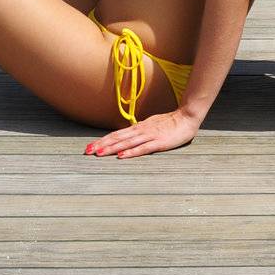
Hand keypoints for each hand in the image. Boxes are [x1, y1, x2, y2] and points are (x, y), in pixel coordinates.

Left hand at [84, 108, 199, 159]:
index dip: (103, 140)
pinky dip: (131, 152)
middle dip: (102, 145)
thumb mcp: (151, 125)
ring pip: (127, 142)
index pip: (117, 134)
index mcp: (138, 127)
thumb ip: (139, 131)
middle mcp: (141, 130)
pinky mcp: (159, 143)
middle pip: (118, 138)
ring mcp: (150, 136)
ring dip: (112, 148)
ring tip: (99, 154)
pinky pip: (143, 148)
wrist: (187, 118)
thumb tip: (126, 137)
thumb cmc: (170, 123)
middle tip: (87, 151)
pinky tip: (122, 156)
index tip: (90, 146)